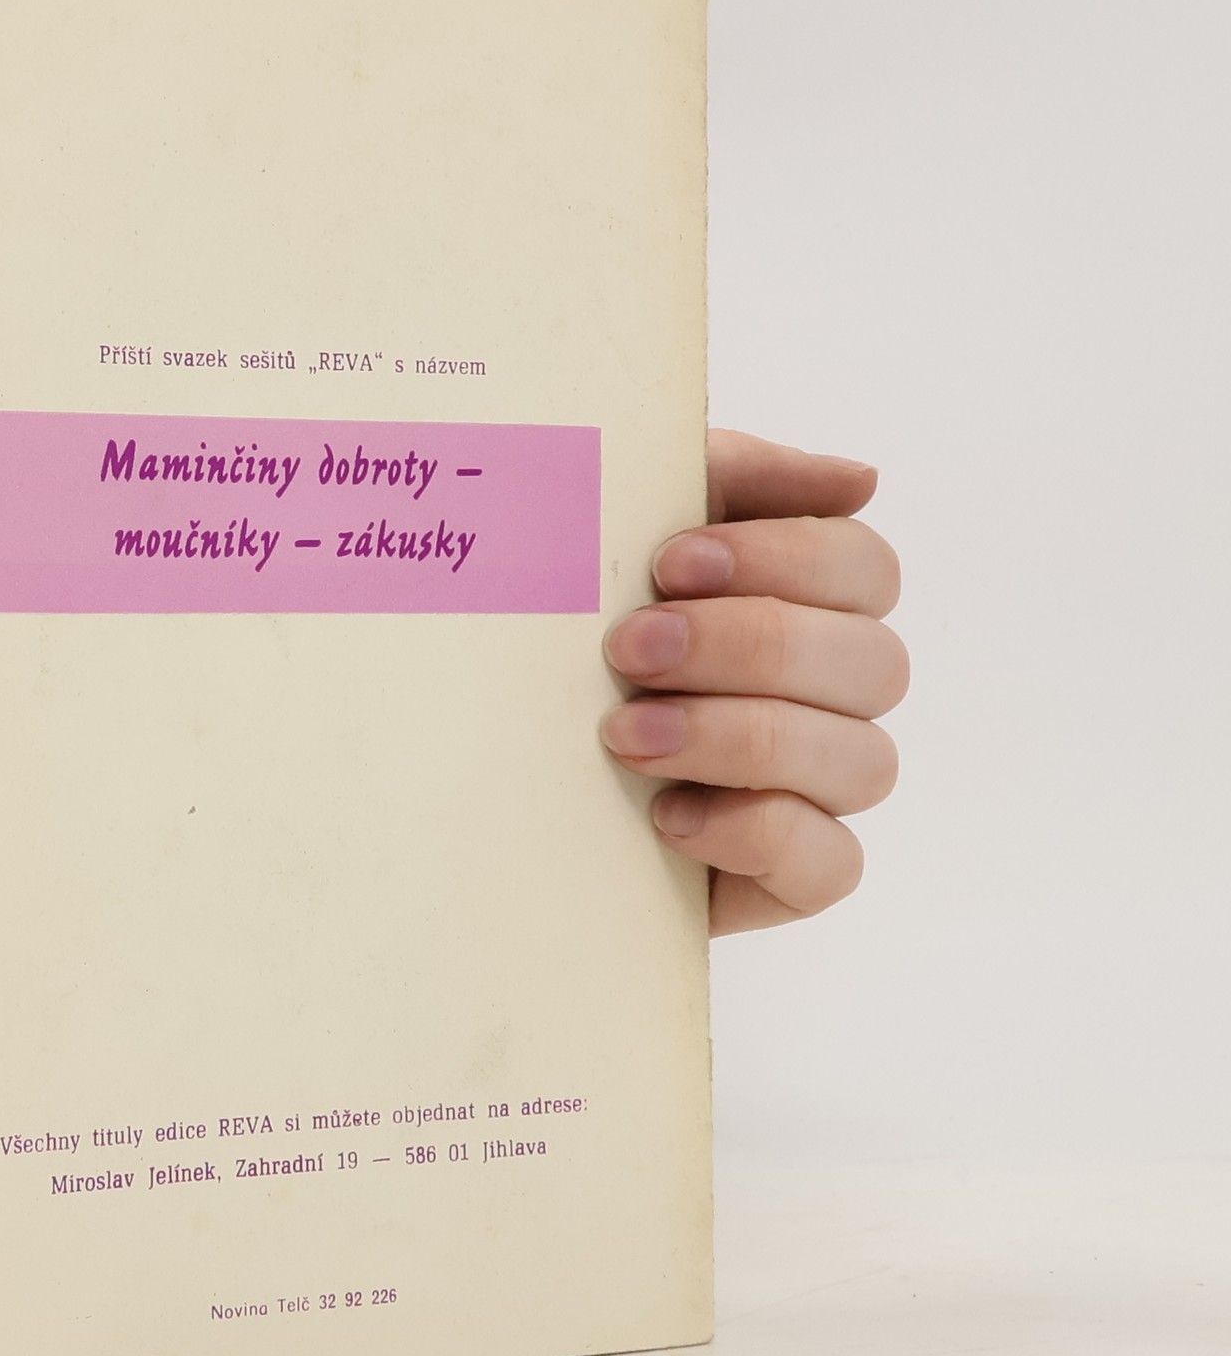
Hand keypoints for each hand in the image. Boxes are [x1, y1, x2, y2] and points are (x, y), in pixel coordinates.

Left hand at [601, 430, 906, 933]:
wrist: (483, 770)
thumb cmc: (562, 631)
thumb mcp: (618, 530)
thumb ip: (726, 477)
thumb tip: (859, 479)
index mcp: (809, 603)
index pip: (865, 568)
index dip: (786, 559)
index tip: (671, 563)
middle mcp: (832, 697)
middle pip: (873, 662)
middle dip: (748, 647)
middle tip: (628, 650)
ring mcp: (818, 791)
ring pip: (863, 761)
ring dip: (741, 737)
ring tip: (625, 735)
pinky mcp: (787, 878)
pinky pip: (831, 864)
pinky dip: (756, 833)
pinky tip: (668, 817)